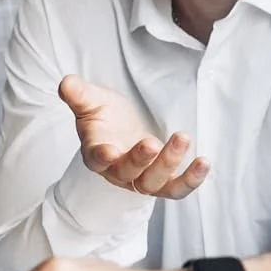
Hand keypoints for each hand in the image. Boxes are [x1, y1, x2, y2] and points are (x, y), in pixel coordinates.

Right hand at [58, 75, 209, 198]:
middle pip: (128, 173)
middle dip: (141, 159)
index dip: (101, 157)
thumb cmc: (104, 117)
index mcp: (96, 153)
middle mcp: (118, 172)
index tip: (109, 150)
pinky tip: (204, 162)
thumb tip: (66, 82)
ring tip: (182, 138)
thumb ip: (79, 94)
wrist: (121, 130)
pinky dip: (191, 180)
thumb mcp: (91, 101)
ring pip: (154, 183)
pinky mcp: (163, 181)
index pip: (96, 160)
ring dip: (170, 165)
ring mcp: (141, 179)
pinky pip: (177, 188)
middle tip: (152, 142)